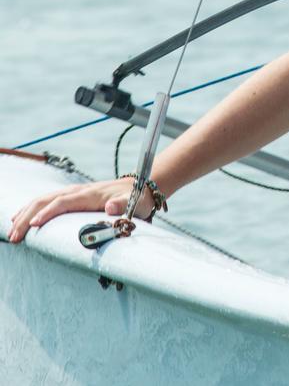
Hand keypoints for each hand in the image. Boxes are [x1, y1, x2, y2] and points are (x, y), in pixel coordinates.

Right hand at [8, 178, 155, 243]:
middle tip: (14, 236)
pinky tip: (21, 218)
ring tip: (12, 230)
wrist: (141, 187)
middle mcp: (80, 191)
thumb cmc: (138, 198)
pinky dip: (32, 208)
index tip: (34, 225)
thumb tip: (109, 206)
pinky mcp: (74, 197)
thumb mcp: (136, 203)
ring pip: (44, 199)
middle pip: (48, 200)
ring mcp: (76, 192)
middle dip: (28, 216)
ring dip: (26, 213)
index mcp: (92, 194)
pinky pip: (48, 200)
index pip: (65, 201)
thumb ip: (123, 205)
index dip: (48, 213)